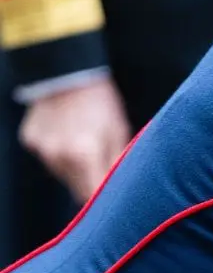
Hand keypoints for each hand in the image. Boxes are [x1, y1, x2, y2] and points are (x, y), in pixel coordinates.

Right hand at [19, 77, 132, 203]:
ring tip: (85, 145)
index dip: (102, 201)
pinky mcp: (31, 140)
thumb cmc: (102, 104)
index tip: (112, 199)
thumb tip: (121, 194)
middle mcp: (59, 156)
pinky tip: (68, 134)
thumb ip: (116, 167)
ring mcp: (41, 149)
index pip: (91, 197)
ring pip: (62, 175)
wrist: (68, 72)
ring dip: (75, 169)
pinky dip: (59, 153)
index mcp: (84, 155)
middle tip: (101, 164)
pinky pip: (49, 158)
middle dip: (90, 182)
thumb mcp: (119, 134)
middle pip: (75, 189)